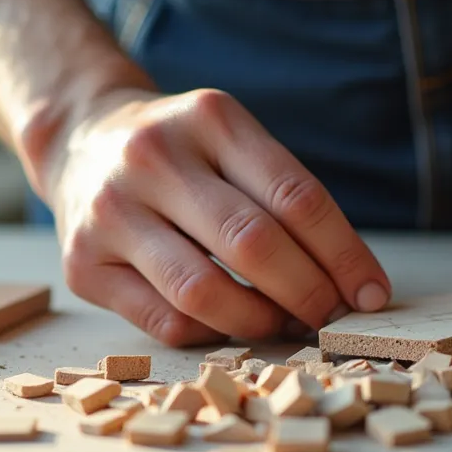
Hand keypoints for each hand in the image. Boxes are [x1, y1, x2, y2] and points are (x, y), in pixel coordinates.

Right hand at [46, 87, 390, 345]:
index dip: (344, 255)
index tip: (371, 294)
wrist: (80, 139)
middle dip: (309, 294)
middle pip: (253, 244)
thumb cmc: (182, 153)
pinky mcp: (83, 265)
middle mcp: (153, 158)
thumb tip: (351, 286)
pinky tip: (231, 325)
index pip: (296, 197)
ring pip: (204, 292)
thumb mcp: (231, 142)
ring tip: (284, 325)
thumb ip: (284, 199)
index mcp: (208, 119)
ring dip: (260, 322)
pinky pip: (165, 320)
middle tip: (332, 318)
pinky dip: (211, 333)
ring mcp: (111, 213)